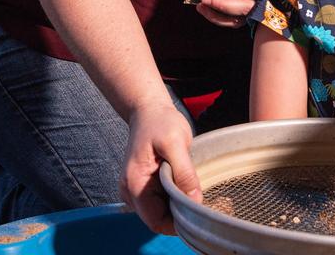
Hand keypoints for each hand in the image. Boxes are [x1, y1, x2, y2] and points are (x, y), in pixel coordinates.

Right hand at [120, 102, 198, 234]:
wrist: (148, 110)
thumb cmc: (160, 122)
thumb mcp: (175, 142)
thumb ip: (184, 173)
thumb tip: (194, 201)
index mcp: (135, 183)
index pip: (155, 221)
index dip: (177, 223)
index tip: (199, 214)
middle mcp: (130, 191)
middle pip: (158, 219)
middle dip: (180, 215)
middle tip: (204, 200)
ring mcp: (136, 190)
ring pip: (161, 211)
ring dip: (178, 206)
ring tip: (196, 189)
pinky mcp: (144, 186)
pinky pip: (161, 201)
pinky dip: (175, 198)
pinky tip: (187, 185)